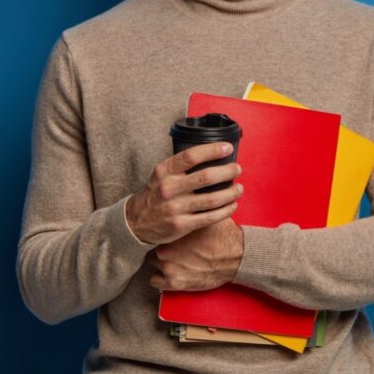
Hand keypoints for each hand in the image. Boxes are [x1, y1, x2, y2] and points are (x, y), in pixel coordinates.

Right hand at [126, 142, 243, 244]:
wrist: (134, 222)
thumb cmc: (155, 194)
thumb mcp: (161, 175)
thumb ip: (181, 166)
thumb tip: (213, 155)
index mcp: (164, 171)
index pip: (191, 156)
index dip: (212, 150)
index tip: (228, 148)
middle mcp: (168, 188)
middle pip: (206, 177)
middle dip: (228, 172)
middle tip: (238, 169)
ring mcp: (174, 208)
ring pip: (212, 199)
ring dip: (231, 193)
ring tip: (240, 188)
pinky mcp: (181, 225)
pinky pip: (210, 217)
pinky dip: (226, 211)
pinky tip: (232, 205)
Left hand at [147, 217, 243, 290]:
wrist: (237, 256)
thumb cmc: (224, 236)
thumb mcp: (209, 214)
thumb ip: (196, 208)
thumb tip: (193, 194)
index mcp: (173, 230)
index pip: (160, 230)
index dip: (168, 233)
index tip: (174, 236)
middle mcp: (166, 248)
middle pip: (156, 246)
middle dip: (166, 247)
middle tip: (179, 249)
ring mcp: (168, 267)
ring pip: (154, 263)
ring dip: (164, 262)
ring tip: (178, 261)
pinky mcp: (173, 282)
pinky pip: (154, 281)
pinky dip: (162, 278)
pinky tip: (174, 272)